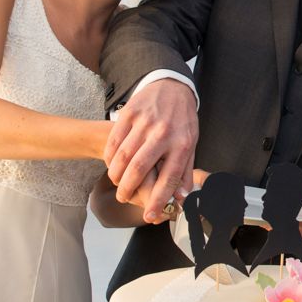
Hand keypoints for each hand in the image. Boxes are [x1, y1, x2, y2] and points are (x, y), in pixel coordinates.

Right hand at [103, 80, 198, 222]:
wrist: (172, 86)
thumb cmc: (182, 121)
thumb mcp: (191, 144)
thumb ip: (185, 172)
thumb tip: (181, 199)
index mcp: (182, 144)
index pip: (169, 178)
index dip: (158, 200)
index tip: (150, 216)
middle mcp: (164, 133)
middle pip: (140, 168)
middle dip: (129, 189)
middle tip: (123, 198)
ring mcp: (145, 122)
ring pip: (124, 156)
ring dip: (117, 175)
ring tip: (117, 184)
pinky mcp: (130, 113)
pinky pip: (115, 140)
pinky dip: (110, 157)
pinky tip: (111, 165)